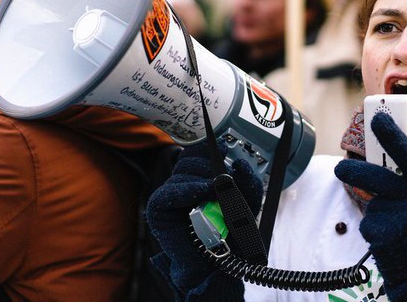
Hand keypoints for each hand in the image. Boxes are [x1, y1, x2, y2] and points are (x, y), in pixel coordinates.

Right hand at [145, 140, 261, 300]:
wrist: (218, 263)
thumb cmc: (229, 233)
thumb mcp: (246, 203)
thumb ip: (246, 183)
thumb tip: (239, 164)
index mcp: (199, 179)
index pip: (197, 153)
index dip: (206, 146)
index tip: (223, 143)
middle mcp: (182, 184)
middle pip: (190, 160)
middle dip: (209, 164)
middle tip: (223, 177)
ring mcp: (169, 196)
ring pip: (182, 173)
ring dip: (201, 177)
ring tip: (215, 189)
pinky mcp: (159, 210)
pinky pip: (169, 193)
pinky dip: (187, 190)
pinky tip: (201, 190)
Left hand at [335, 113, 406, 301]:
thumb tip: (378, 159)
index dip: (395, 137)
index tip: (378, 119)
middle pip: (379, 178)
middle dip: (356, 172)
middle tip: (340, 168)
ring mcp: (402, 220)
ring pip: (373, 203)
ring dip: (376, 213)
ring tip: (394, 229)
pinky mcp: (384, 236)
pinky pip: (368, 223)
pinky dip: (373, 230)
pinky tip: (391, 243)